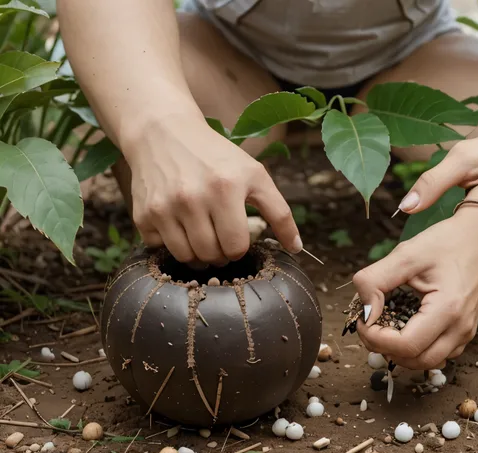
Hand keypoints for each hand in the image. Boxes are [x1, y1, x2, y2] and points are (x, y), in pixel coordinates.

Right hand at [125, 115, 300, 264]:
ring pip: (186, 257)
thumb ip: (280, 212)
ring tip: (201, 234)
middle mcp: (191, 198)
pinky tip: (177, 224)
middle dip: (219, 252)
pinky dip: (171, 243)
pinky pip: (160, 249)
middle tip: (219, 236)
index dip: (239, 247)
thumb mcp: (255, 176)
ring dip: (197, 253)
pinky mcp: (142, 214)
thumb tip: (297, 248)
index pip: (236, 247)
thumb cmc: (216, 157)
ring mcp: (164, 207)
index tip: (236, 236)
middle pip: (211, 255)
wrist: (163, 132)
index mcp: (225, 189)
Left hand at [353, 132, 477, 369]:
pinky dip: (417, 347)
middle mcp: (461, 327)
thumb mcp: (407, 254)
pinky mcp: (466, 329)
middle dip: (385, 348)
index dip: (376, 338)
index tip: (362, 318)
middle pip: (416, 362)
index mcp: (448, 310)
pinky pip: (438, 352)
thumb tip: (363, 310)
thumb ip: (376, 281)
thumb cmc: (450, 240)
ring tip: (385, 324)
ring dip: (401, 351)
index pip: (405, 347)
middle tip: (369, 324)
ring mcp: (466, 331)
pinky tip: (404, 323)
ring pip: (428, 362)